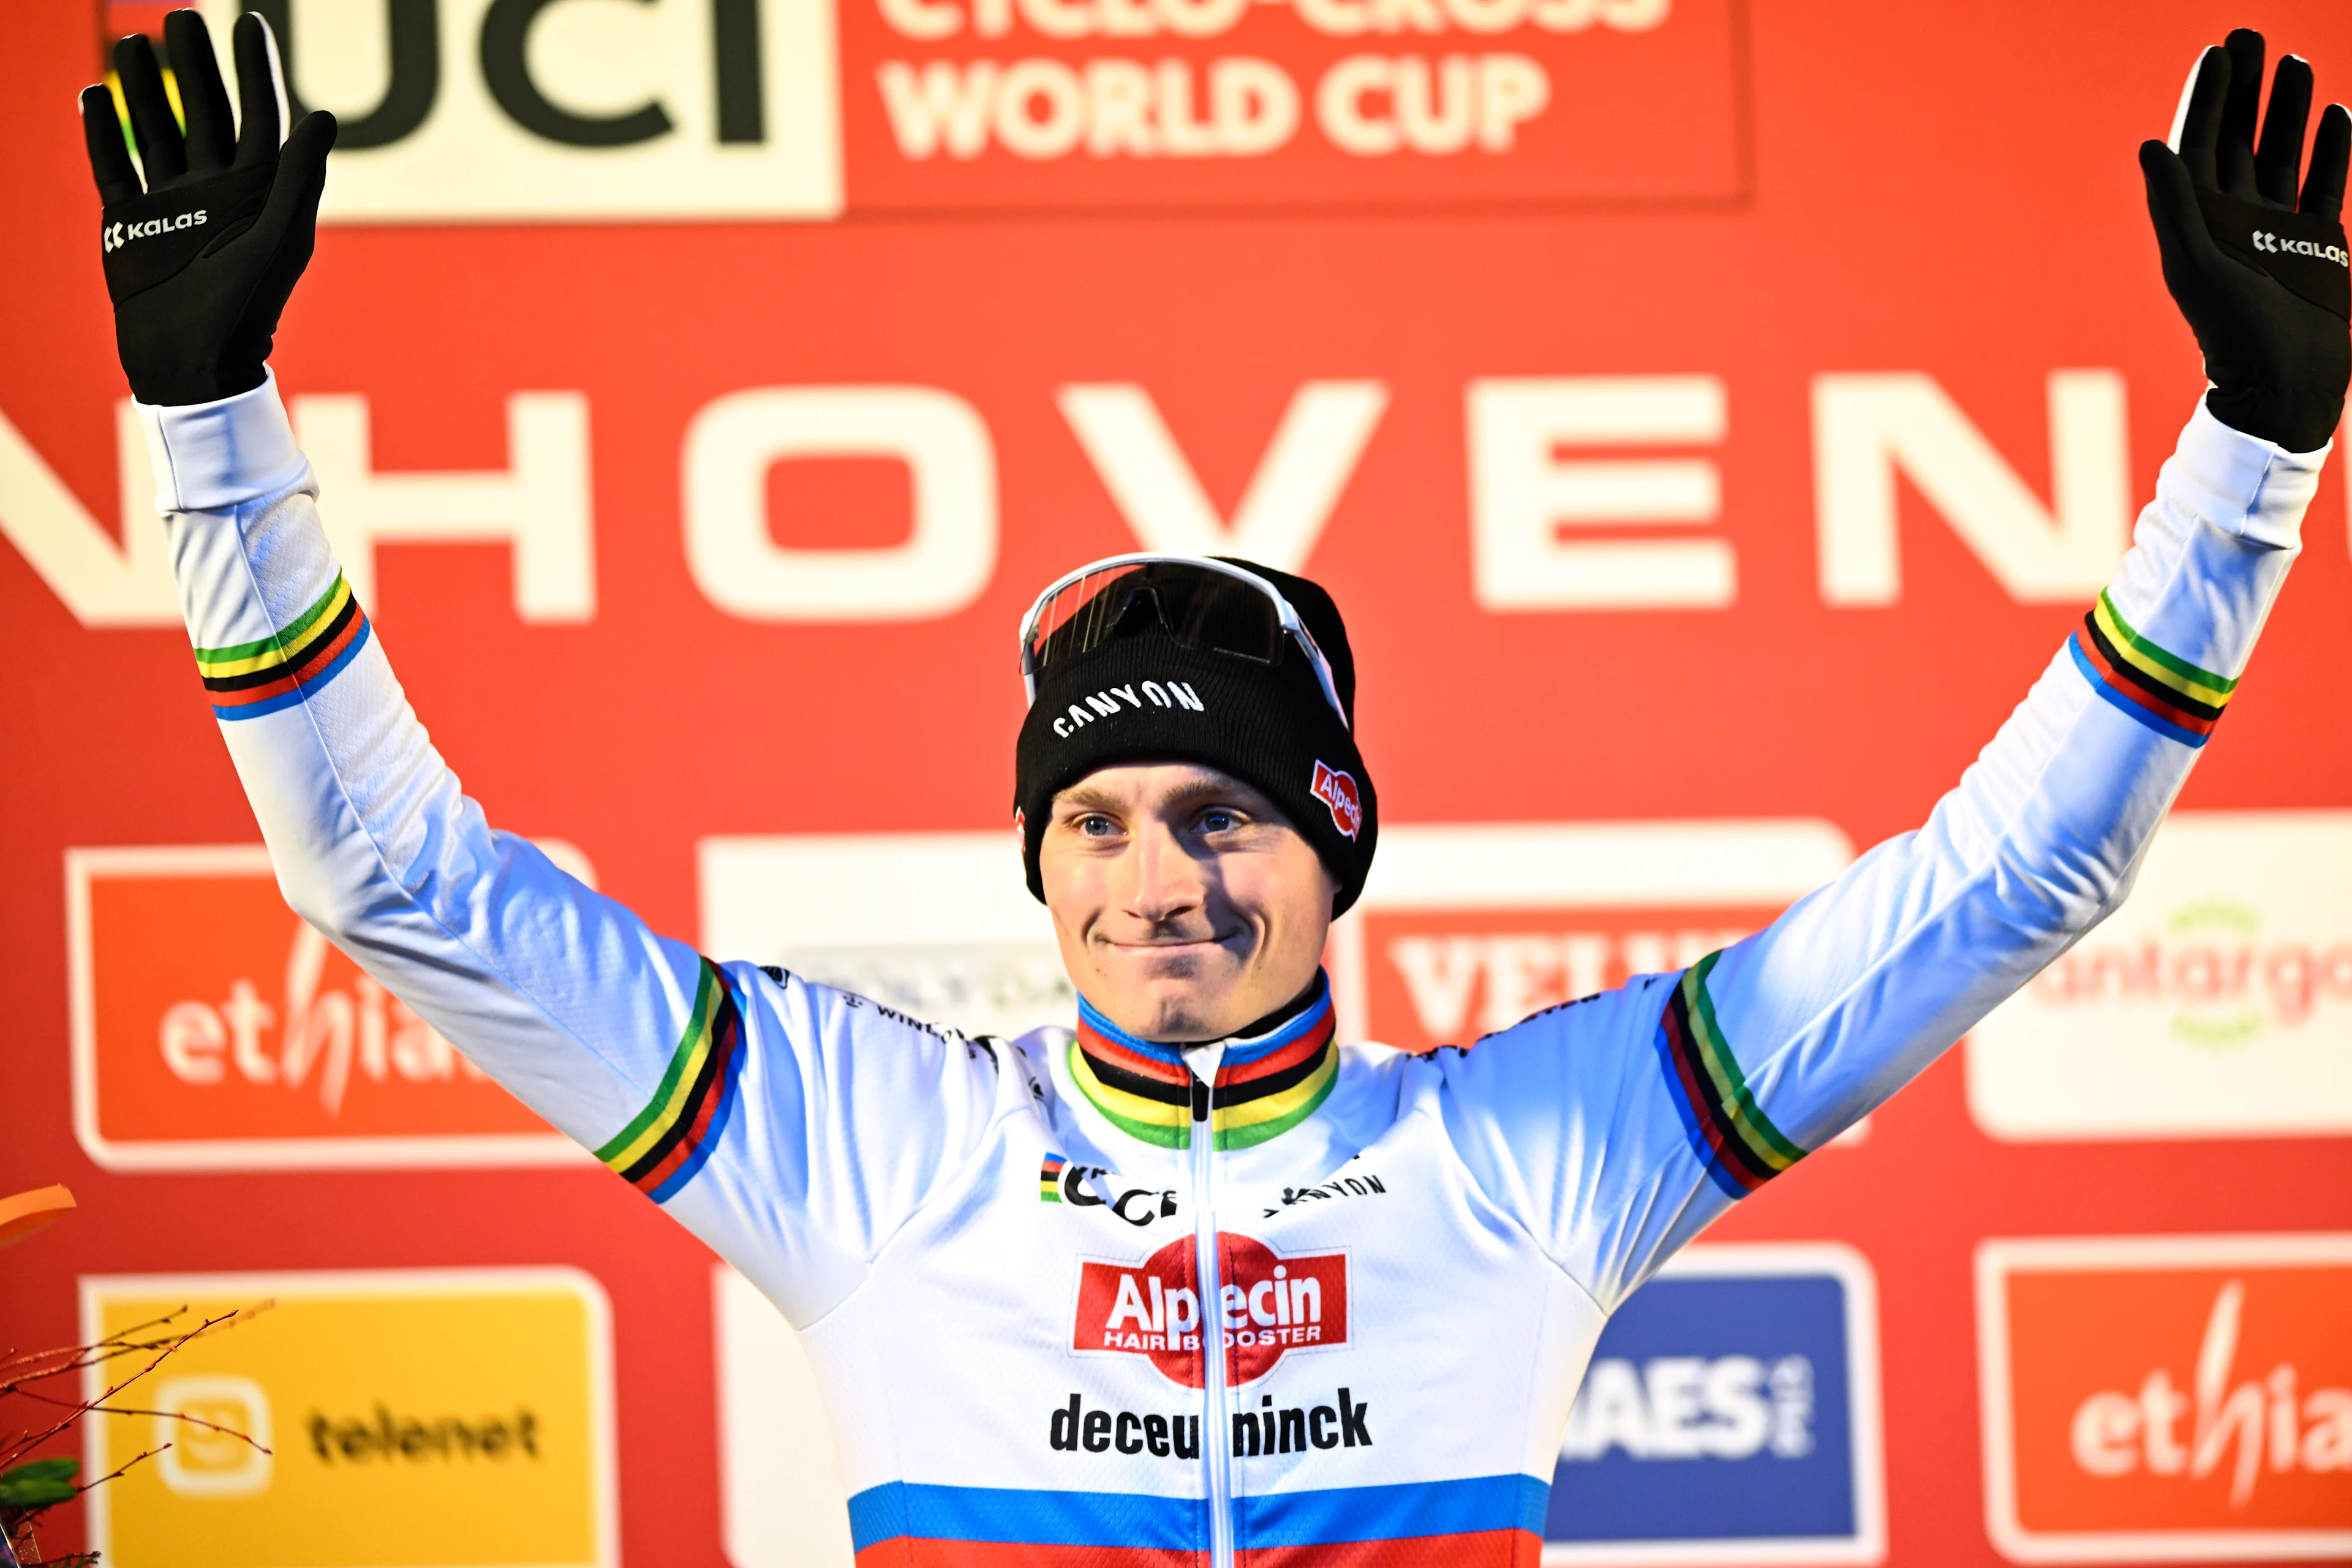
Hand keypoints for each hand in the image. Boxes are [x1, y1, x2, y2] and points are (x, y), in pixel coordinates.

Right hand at [81, 11, 335, 405]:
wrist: (193, 359)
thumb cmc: (247, 307)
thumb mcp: (280, 238)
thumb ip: (299, 177)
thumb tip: (324, 115)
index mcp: (260, 192)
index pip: (260, 117)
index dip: (255, 70)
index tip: (249, 22)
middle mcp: (216, 190)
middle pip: (204, 113)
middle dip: (193, 66)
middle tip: (179, 18)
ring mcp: (171, 203)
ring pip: (156, 130)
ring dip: (143, 88)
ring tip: (129, 41)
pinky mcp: (130, 222)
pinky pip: (114, 166)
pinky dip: (102, 133)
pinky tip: (92, 95)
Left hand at [2140, 29, 2349, 452]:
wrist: (2281, 383)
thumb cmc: (2231, 333)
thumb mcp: (2194, 265)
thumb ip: (2173, 205)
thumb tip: (2151, 146)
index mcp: (2199, 220)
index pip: (2200, 144)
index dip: (2209, 97)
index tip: (2218, 52)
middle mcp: (2235, 218)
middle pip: (2239, 138)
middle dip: (2246, 89)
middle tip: (2252, 34)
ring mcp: (2277, 228)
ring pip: (2284, 153)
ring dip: (2288, 109)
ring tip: (2296, 61)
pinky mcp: (2316, 243)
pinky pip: (2324, 184)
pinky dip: (2332, 151)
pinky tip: (2337, 113)